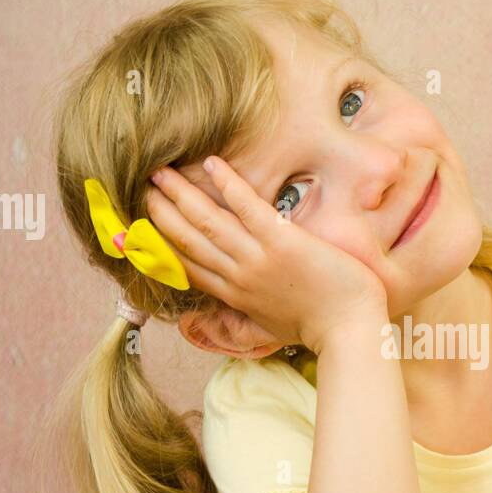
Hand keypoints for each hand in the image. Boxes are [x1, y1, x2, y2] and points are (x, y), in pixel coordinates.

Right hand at [147, 158, 386, 354]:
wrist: (349, 330)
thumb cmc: (319, 327)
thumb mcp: (272, 325)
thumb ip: (250, 310)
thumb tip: (238, 304)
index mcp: (235, 295)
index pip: (186, 266)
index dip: (160, 243)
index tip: (142, 224)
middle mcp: (238, 276)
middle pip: (186, 239)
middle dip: (161, 211)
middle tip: (143, 187)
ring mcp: (258, 258)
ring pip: (208, 221)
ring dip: (181, 193)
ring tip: (161, 171)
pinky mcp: (282, 242)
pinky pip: (248, 207)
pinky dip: (228, 185)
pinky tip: (213, 163)